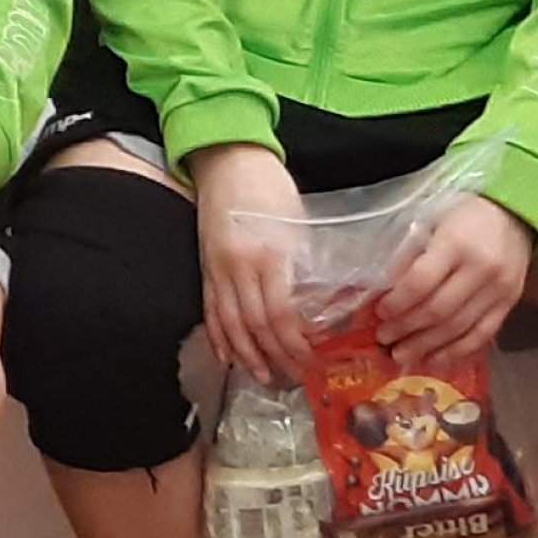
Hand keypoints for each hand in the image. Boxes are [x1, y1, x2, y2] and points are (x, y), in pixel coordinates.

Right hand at [193, 143, 313, 381]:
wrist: (227, 159)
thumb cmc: (270, 187)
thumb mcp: (300, 225)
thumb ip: (310, 265)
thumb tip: (333, 305)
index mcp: (268, 255)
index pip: (280, 314)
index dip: (294, 345)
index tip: (311, 362)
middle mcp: (238, 266)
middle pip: (255, 325)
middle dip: (275, 357)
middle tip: (293, 378)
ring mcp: (217, 267)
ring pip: (229, 323)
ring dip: (246, 354)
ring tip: (262, 376)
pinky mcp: (205, 265)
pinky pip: (210, 308)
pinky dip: (218, 336)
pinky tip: (228, 355)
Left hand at [379, 192, 535, 371]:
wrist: (515, 215)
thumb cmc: (463, 215)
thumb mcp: (433, 222)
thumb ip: (412, 253)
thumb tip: (384, 288)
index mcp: (456, 244)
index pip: (421, 281)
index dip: (398, 302)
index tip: (378, 313)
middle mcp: (481, 271)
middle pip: (440, 310)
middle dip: (408, 329)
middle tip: (383, 339)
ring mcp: (499, 291)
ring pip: (460, 328)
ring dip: (428, 346)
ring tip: (402, 355)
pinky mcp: (510, 304)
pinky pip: (483, 334)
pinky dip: (458, 351)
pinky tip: (437, 361)